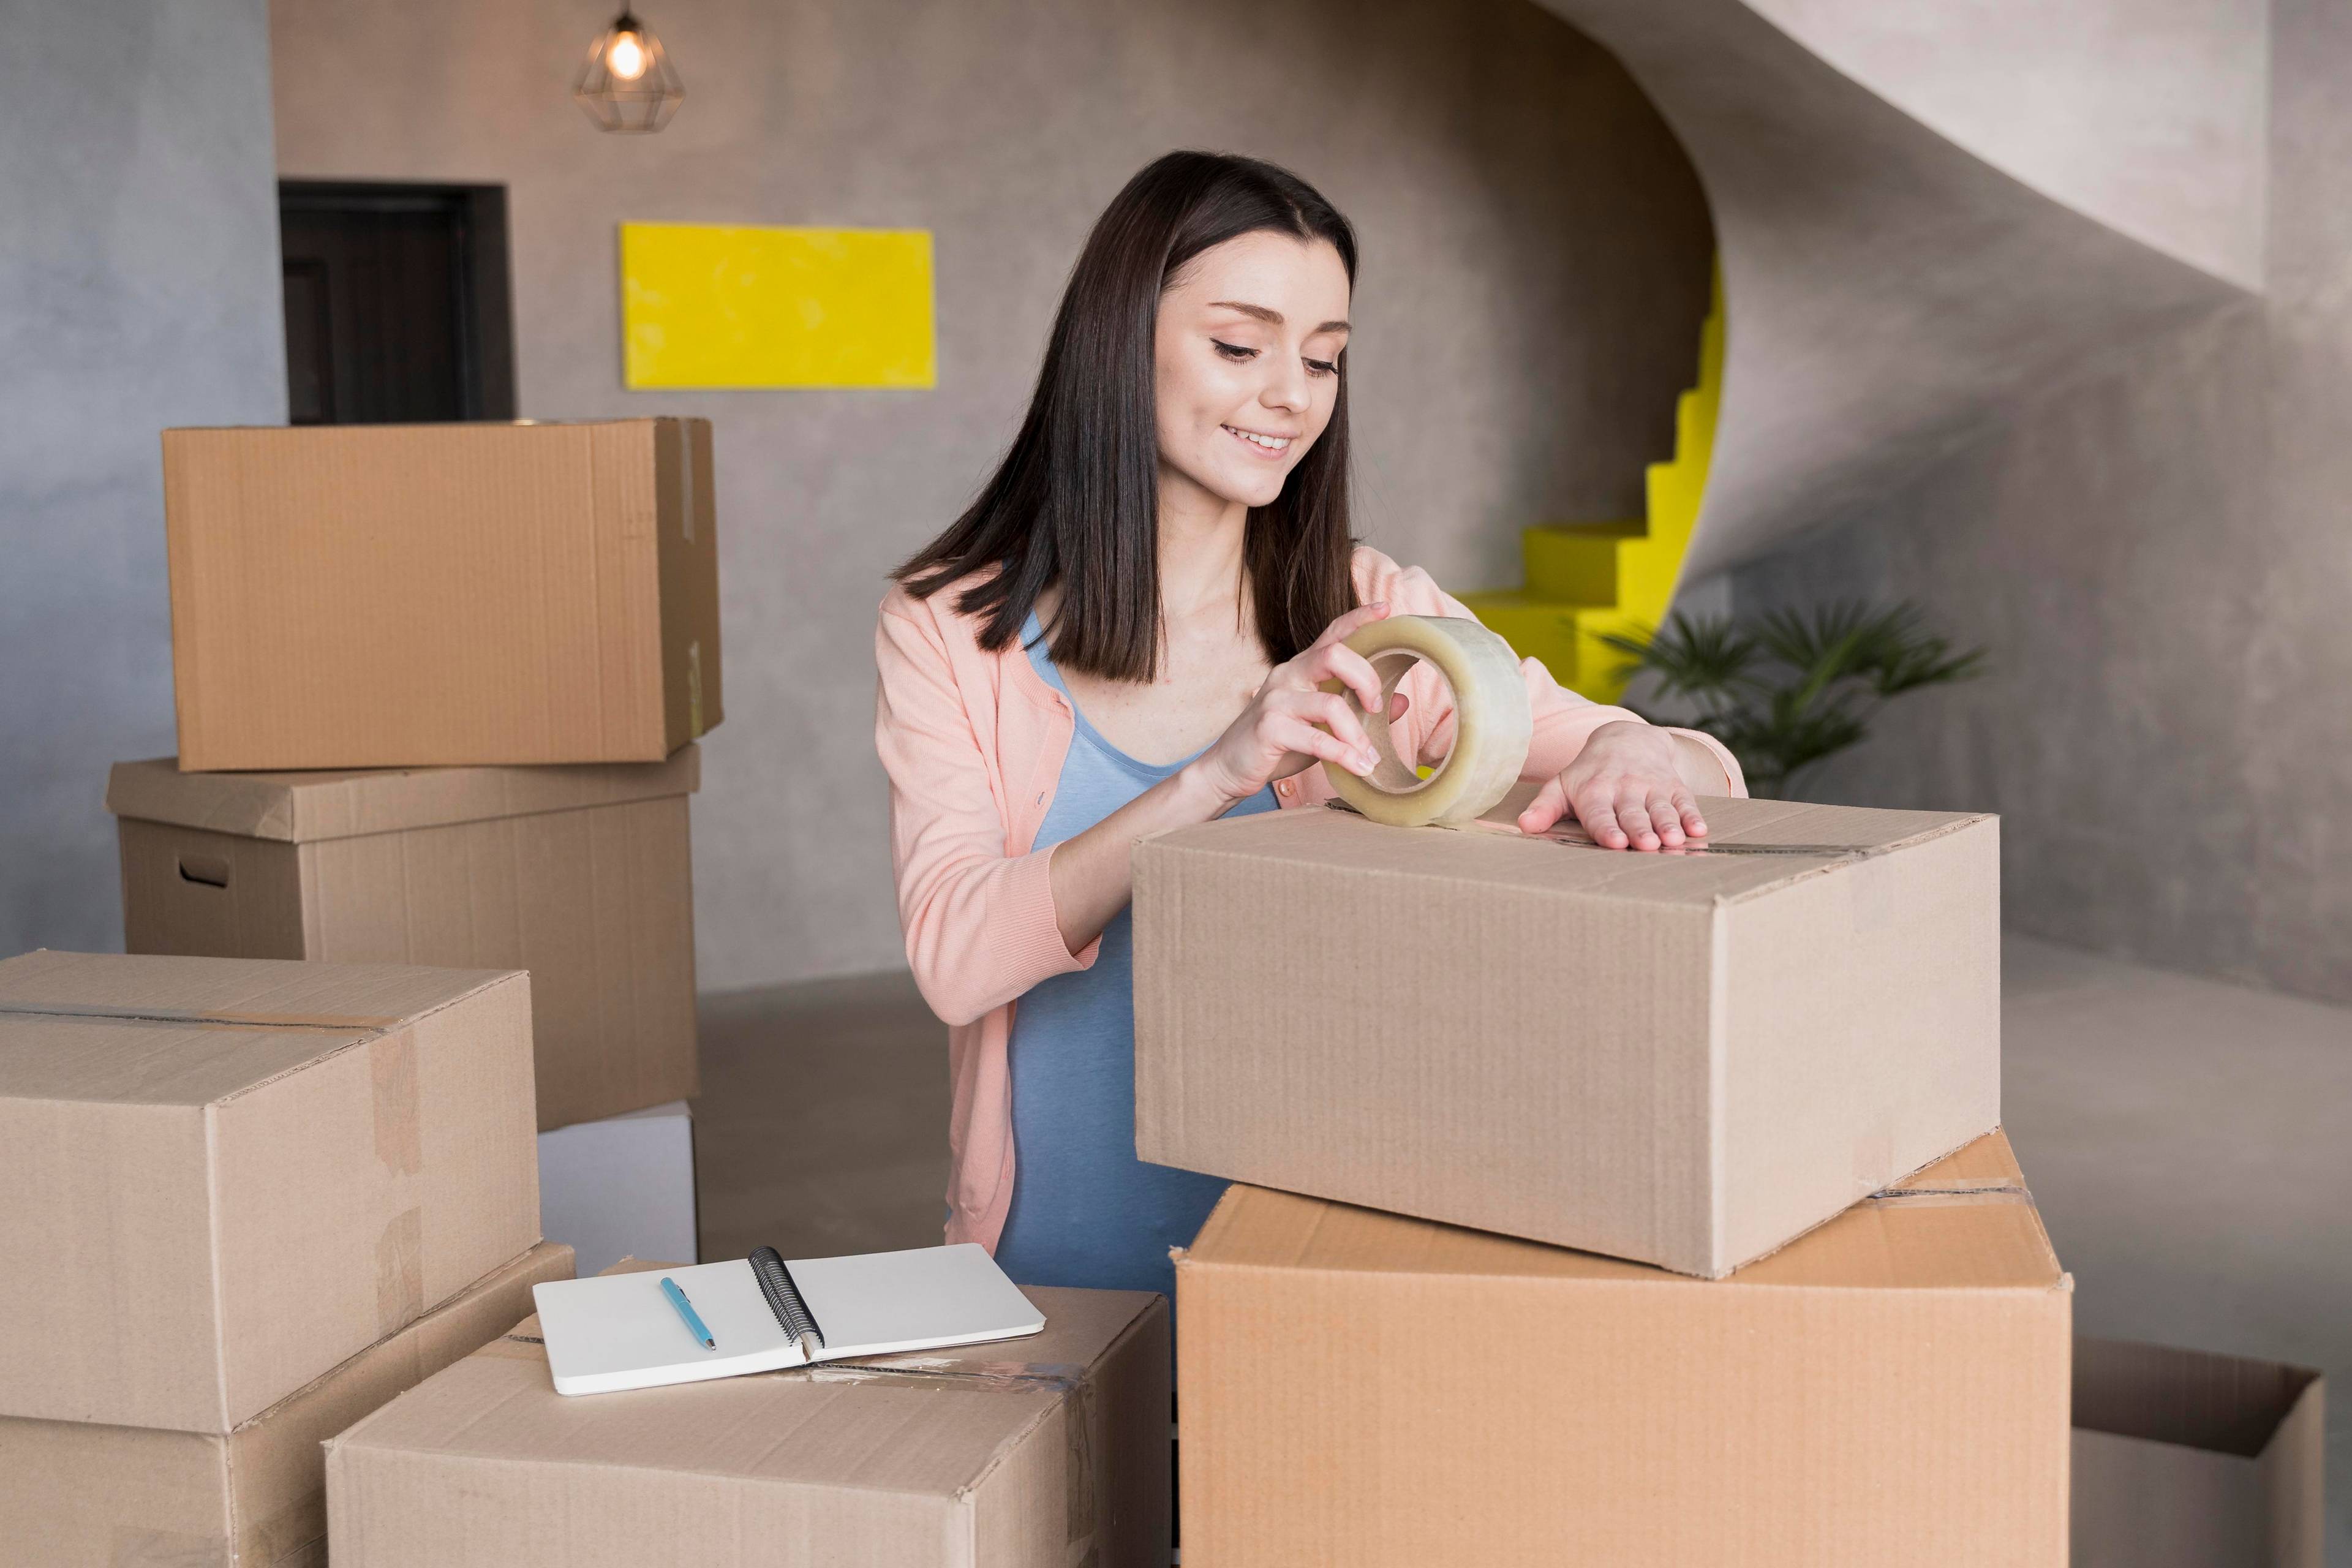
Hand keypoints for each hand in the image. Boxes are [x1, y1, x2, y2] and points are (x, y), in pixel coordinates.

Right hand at [1185, 601, 1408, 805]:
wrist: (1228, 769)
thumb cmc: (1278, 745)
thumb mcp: (1322, 726)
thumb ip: (1356, 710)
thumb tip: (1402, 700)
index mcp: (1301, 669)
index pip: (1333, 634)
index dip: (1360, 619)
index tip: (1386, 610)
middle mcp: (1288, 675)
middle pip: (1335, 655)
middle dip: (1366, 679)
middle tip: (1376, 707)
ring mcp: (1276, 699)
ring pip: (1330, 704)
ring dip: (1356, 734)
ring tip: (1368, 757)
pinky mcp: (1268, 727)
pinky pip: (1315, 738)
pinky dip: (1342, 754)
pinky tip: (1356, 767)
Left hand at [1517, 720, 1708, 850]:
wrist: (1626, 739)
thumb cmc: (1588, 773)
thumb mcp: (1562, 785)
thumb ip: (1545, 808)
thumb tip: (1524, 826)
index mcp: (1595, 791)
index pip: (1600, 813)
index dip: (1607, 828)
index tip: (1615, 842)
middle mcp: (1624, 788)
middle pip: (1633, 812)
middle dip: (1640, 828)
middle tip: (1647, 844)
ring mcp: (1651, 786)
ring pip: (1660, 808)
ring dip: (1668, 824)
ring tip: (1674, 840)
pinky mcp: (1673, 785)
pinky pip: (1685, 800)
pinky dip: (1693, 814)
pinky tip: (1700, 829)